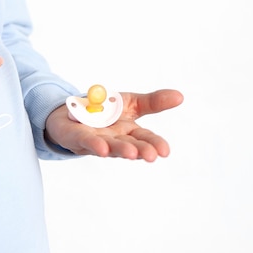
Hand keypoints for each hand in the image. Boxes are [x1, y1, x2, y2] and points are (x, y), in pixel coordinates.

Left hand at [45, 89, 183, 161]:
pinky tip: (102, 148)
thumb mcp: (131, 103)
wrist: (72, 113)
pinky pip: (87, 141)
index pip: (145, 138)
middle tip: (152, 155)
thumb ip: (153, 102)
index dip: (155, 144)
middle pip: (130, 145)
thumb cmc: (105, 112)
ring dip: (121, 150)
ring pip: (110, 146)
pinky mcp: (78, 137)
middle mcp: (115, 139)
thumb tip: (180, 96)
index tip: (165, 151)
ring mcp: (97, 140)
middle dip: (141, 150)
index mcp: (129, 131)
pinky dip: (95, 144)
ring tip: (132, 153)